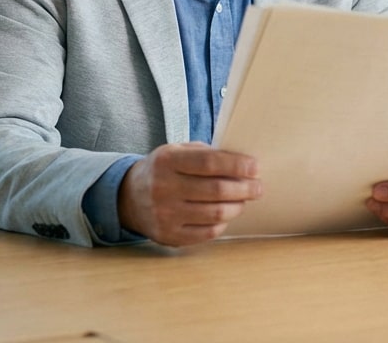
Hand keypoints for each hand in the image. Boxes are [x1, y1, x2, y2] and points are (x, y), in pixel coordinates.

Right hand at [119, 142, 261, 246]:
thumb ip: (205, 154)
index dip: (236, 165)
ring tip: (244, 200)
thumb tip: (242, 164)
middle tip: (258, 187)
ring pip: (215, 213)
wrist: (129, 197)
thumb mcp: (177, 151)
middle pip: (216, 190)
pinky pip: (207, 233)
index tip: (255, 167)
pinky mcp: (169, 236)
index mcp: (167, 161)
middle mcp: (164, 188)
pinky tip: (226, 214)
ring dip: (237, 206)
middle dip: (244, 188)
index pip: (209, 163)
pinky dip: (222, 223)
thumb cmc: (163, 170)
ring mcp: (165, 215)